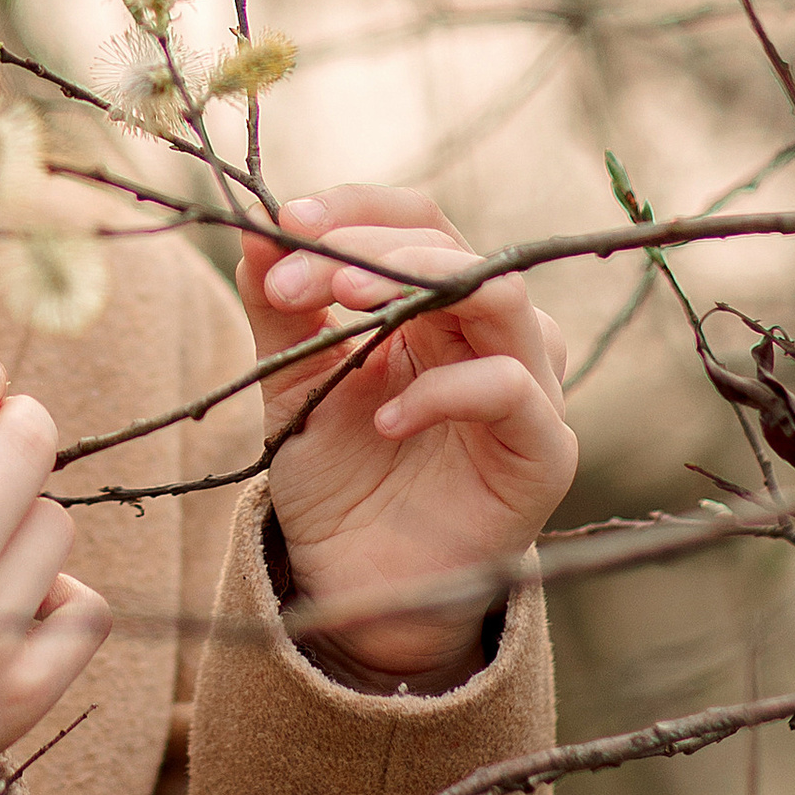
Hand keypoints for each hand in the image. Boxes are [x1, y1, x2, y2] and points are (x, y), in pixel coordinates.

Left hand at [236, 185, 576, 690]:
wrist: (359, 585)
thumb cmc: (337, 476)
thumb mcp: (292, 381)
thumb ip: (281, 307)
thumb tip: (252, 228)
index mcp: (439, 306)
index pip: (419, 218)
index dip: (356, 208)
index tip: (285, 220)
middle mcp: (492, 334)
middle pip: (454, 247)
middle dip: (366, 247)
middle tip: (294, 274)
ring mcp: (528, 388)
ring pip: (501, 296)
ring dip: (415, 283)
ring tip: (341, 301)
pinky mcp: (542, 451)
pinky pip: (512, 389)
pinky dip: (444, 390)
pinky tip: (384, 418)